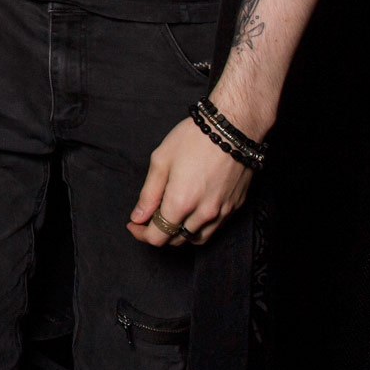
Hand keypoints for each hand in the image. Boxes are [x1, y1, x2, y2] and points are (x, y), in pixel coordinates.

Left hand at [128, 115, 253, 247]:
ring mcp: (223, 212)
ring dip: (180, 234)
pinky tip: (191, 210)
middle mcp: (204, 214)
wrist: (233, 129)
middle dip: (159, 234)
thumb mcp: (161, 161)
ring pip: (197, 238)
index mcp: (181, 203)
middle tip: (147, 218)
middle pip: (177, 240)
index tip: (133, 224)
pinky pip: (215, 228)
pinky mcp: (235, 207)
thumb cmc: (193, 139)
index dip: (141, 234)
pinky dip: (199, 227)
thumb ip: (149, 194)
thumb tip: (138, 217)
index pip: (159, 236)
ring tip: (169, 216)